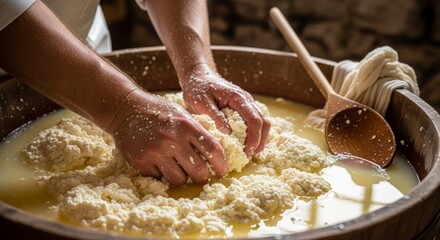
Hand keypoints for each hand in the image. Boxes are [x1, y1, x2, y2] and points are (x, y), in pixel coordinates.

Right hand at [107, 89, 226, 185]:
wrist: (125, 109)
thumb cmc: (158, 112)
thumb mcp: (181, 115)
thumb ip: (197, 132)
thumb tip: (216, 152)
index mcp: (187, 126)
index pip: (213, 149)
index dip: (221, 163)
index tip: (222, 169)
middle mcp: (173, 140)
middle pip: (198, 171)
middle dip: (203, 176)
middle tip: (202, 175)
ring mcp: (156, 152)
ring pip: (179, 179)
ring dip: (182, 177)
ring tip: (180, 169)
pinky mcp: (141, 162)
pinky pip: (160, 178)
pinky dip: (162, 174)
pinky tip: (160, 163)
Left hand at [180, 64, 270, 155]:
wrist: (199, 76)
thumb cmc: (198, 88)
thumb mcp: (200, 102)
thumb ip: (214, 116)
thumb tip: (228, 133)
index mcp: (238, 98)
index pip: (254, 120)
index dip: (253, 138)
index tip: (246, 152)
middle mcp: (247, 100)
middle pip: (264, 122)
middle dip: (259, 141)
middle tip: (248, 155)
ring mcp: (248, 104)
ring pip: (263, 123)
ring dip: (259, 139)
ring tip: (248, 152)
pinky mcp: (245, 109)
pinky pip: (256, 122)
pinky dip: (255, 135)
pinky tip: (245, 144)